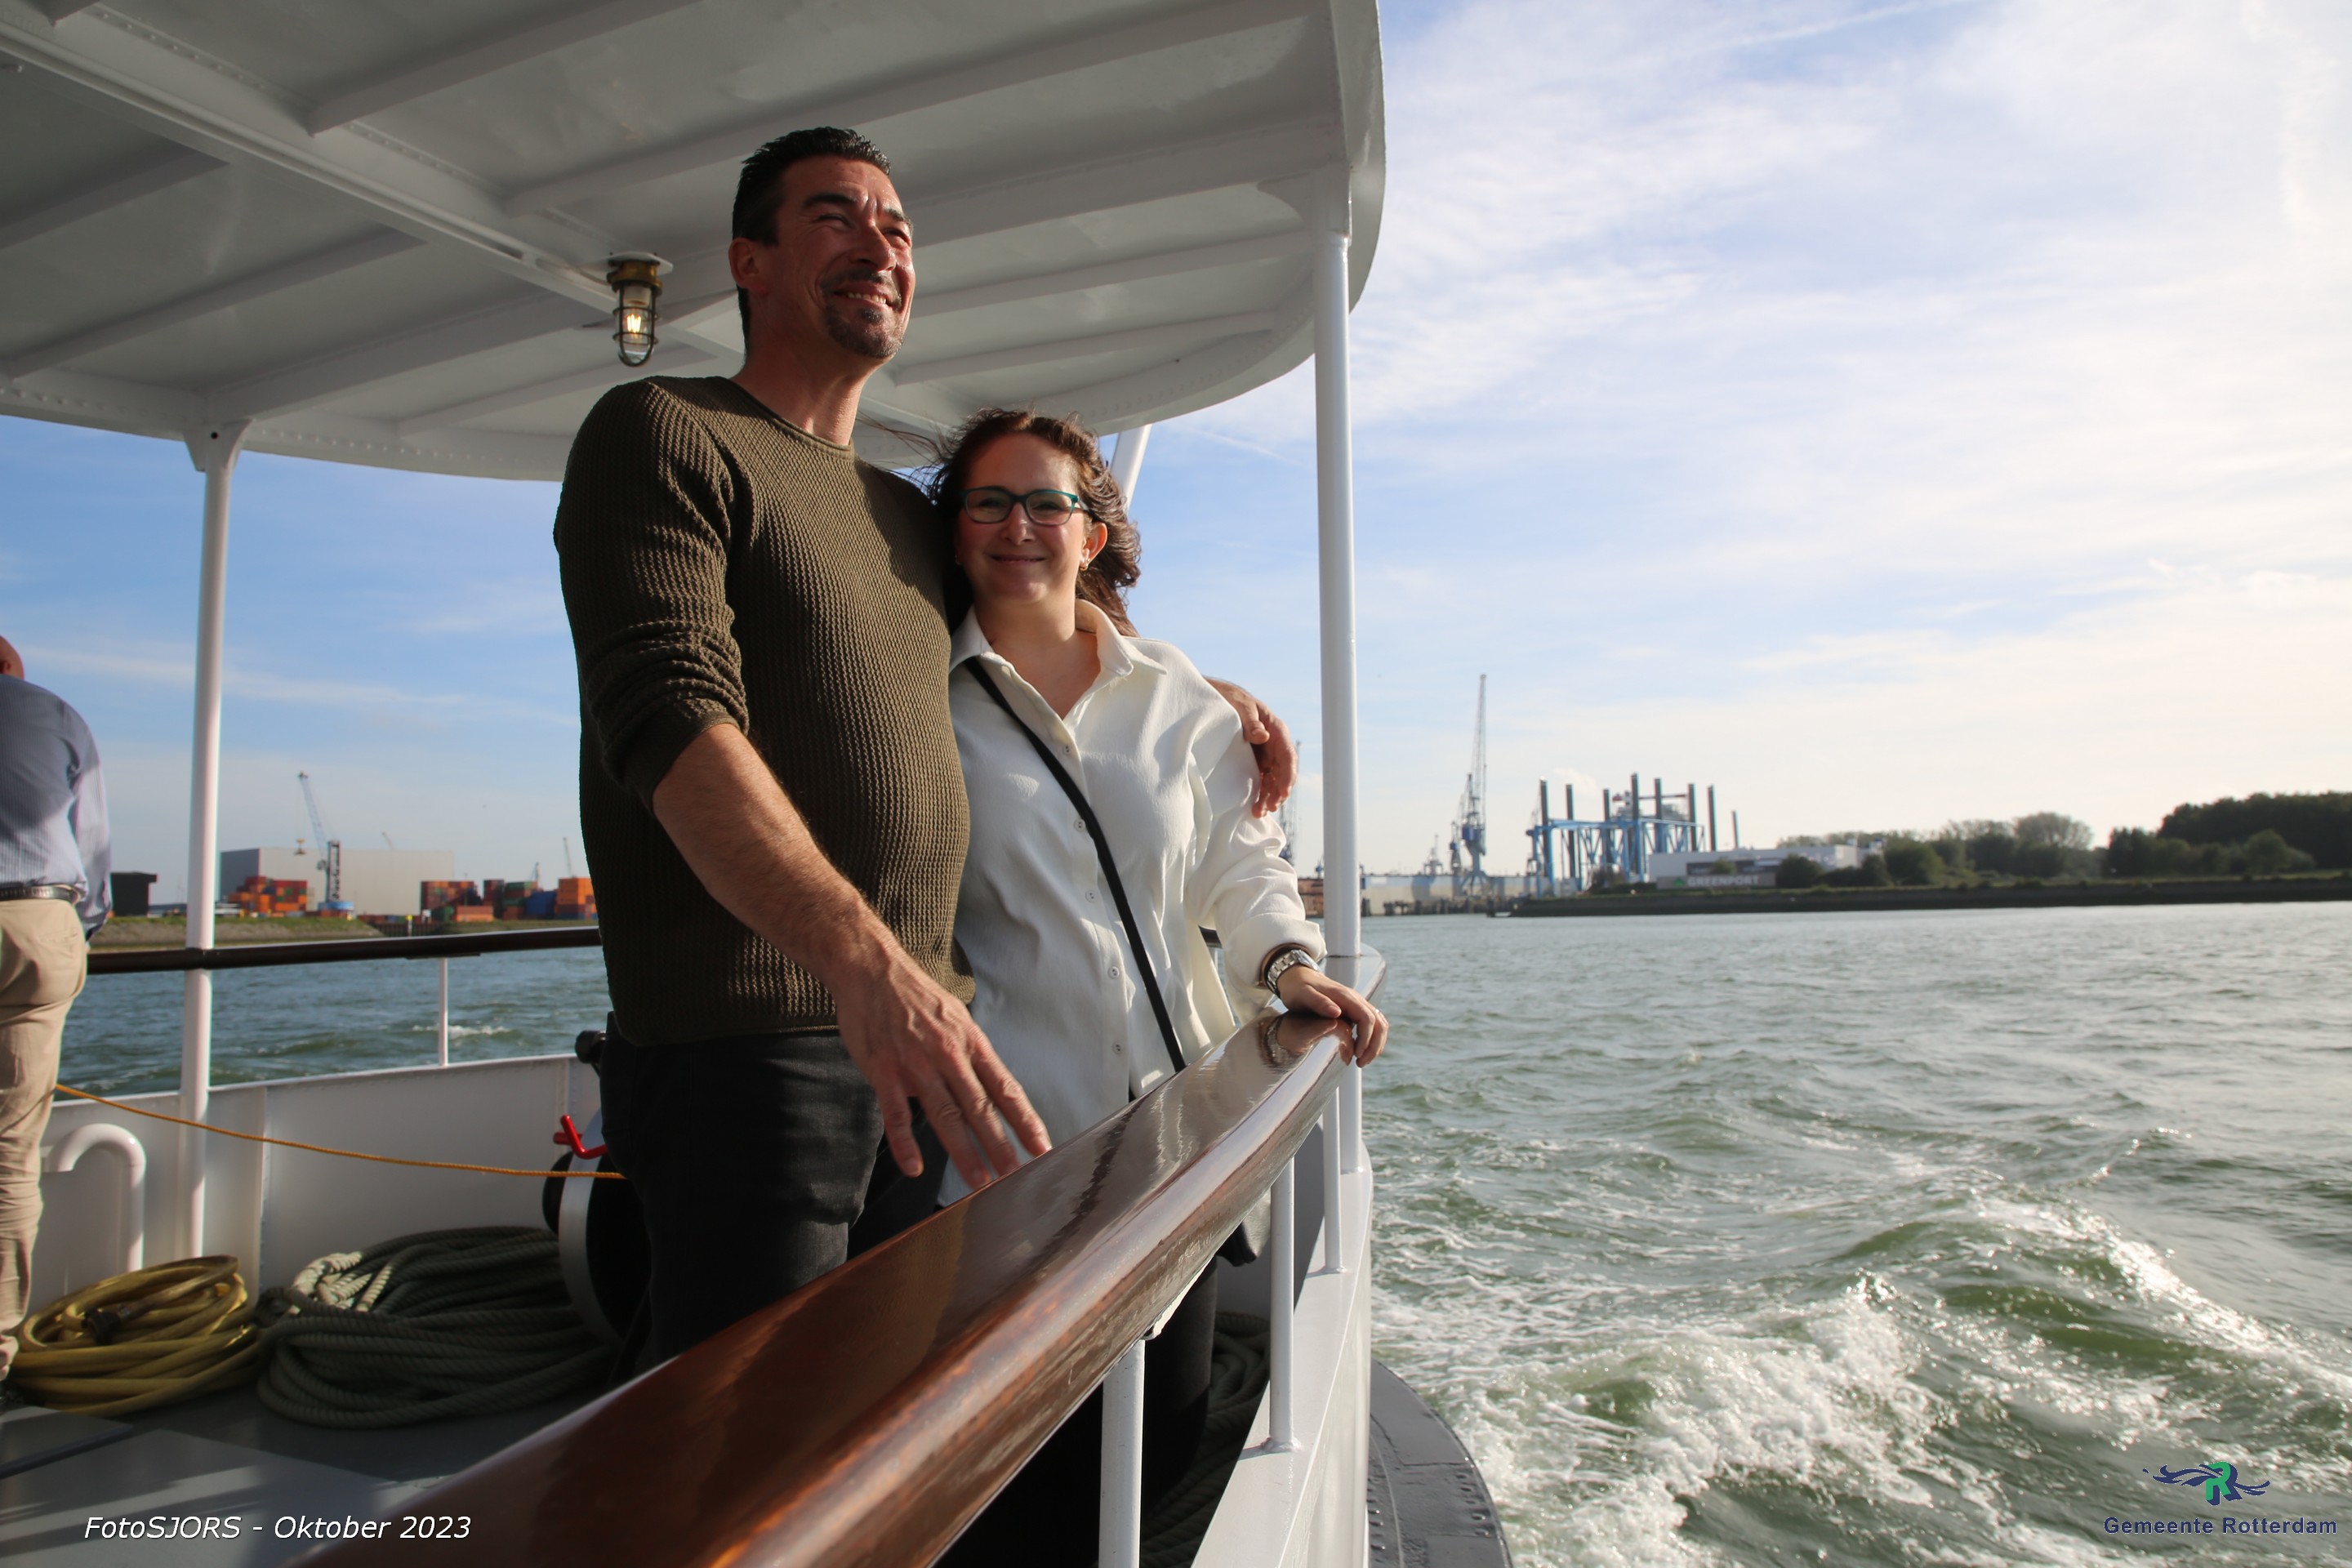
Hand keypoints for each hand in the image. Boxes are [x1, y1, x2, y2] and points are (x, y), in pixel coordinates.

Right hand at [831, 951, 1053, 1187]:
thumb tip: (977, 1093)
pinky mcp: (883, 1071)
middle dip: (1000, 1144)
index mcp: (970, 1042)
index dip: (1024, 1119)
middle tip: (1016, 1175)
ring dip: (964, 1152)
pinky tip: (915, 1168)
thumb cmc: (915, 996)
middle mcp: (948, 1054)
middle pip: (979, 1108)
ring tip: (979, 1181)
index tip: (1041, 1146)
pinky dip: (905, 1144)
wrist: (871, 970)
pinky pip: (895, 1115)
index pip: (1004, 1087)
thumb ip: (966, 1057)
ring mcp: (915, 1064)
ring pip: (944, 1115)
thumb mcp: (954, 1018)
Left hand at [1204, 677, 1295, 816]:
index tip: (1283, 792)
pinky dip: (1260, 794)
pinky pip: (1261, 780)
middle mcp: (1274, 745)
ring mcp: (1265, 755)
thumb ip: (1251, 721)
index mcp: (1276, 730)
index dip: (1287, 776)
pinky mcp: (1254, 762)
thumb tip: (1263, 736)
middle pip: (1282, 772)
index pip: (1288, 756)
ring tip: (1259, 812)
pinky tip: (1255, 807)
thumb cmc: (1230, 699)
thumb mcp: (1240, 706)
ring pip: (1273, 780)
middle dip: (1278, 792)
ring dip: (1269, 797)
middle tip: (1268, 807)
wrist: (1216, 699)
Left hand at [1275, 963, 1386, 1065]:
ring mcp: (1356, 1004)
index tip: (1356, 1054)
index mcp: (1345, 996)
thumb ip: (1319, 1002)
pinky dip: (1371, 1039)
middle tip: (1361, 1063)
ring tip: (1362, 1061)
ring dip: (1375, 1044)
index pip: (1367, 1018)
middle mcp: (1355, 999)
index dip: (1366, 1038)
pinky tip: (1360, 1051)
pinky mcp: (1354, 1010)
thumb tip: (1337, 1012)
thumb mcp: (1303, 995)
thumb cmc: (1298, 988)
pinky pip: (1371, 1024)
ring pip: (1378, 1024)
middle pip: (1378, 1022)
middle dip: (1374, 1045)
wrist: (1298, 977)